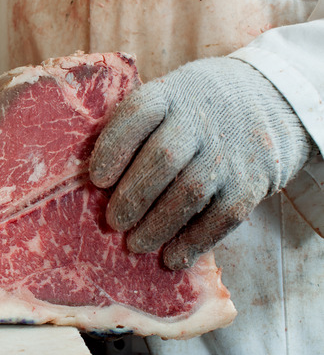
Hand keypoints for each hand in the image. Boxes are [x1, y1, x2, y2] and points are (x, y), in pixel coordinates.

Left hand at [89, 57, 311, 269]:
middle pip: (163, 159)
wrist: (265, 99)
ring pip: (190, 192)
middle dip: (133, 197)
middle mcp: (198, 121)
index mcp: (167, 96)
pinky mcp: (251, 183)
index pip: (138, 114)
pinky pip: (222, 217)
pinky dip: (194, 242)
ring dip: (158, 226)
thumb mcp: (163, 99)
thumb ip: (131, 130)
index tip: (96, 179)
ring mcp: (226, 153)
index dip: (114, 148)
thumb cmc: (189, 111)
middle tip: (113, 222)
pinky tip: (172, 258)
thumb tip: (89, 183)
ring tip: (135, 244)